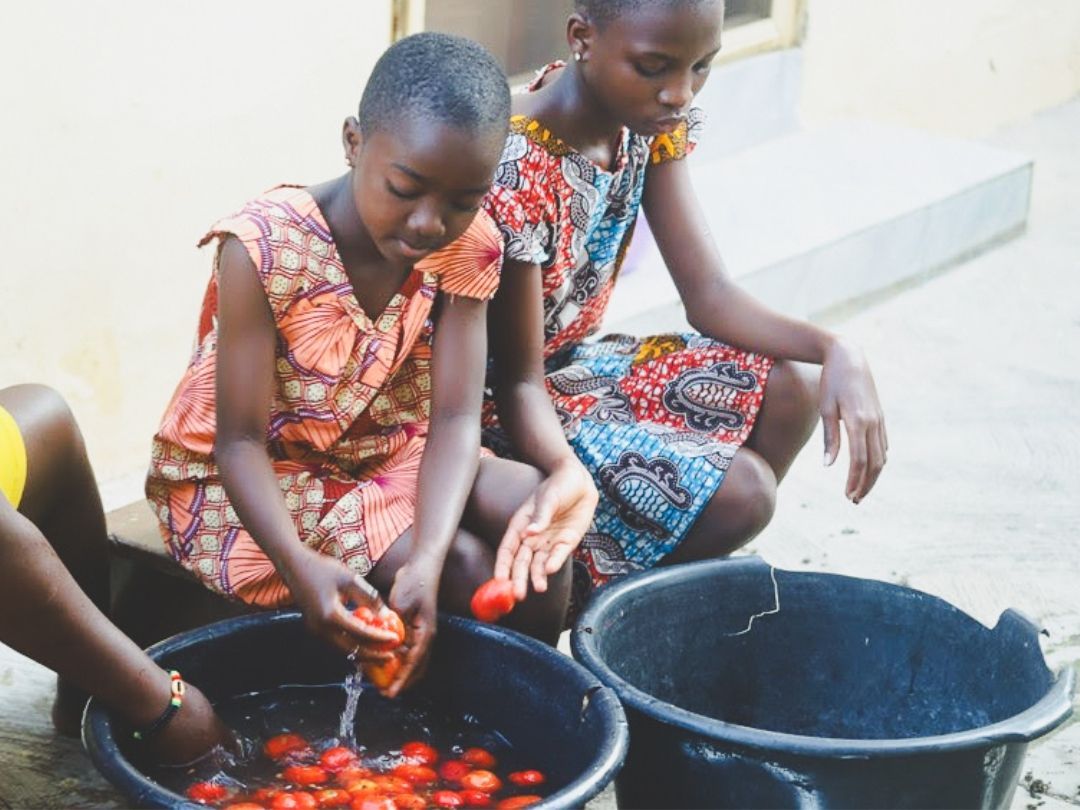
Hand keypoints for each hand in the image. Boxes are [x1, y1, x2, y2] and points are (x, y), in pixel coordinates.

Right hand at [283, 547, 397, 662]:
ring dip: (362, 653)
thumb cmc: (322, 568)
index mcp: (330, 615)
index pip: (360, 633)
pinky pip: (336, 644)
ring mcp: (315, 631)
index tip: (395, 638)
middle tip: (390, 656)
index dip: (380, 638)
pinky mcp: (314, 629)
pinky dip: (351, 646)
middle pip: (350, 650)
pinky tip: (364, 644)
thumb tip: (387, 615)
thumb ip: (369, 598)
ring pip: (342, 651)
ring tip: (380, 654)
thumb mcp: (350, 579)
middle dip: (372, 656)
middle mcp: (320, 628)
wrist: (295, 566)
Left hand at [385, 559, 439, 697]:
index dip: (401, 680)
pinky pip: (407, 650)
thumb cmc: (414, 583)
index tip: (390, 693)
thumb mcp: (402, 606)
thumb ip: (396, 627)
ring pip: (412, 661)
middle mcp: (426, 637)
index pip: (413, 664)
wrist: (421, 567)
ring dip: (399, 672)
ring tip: (382, 682)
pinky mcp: (414, 628)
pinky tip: (384, 661)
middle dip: (402, 682)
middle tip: (385, 692)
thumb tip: (389, 646)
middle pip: (416, 668)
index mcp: (426, 634)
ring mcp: (421, 633)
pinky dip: (398, 660)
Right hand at [495, 457, 597, 599]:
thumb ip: (540, 517)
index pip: (507, 549)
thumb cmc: (558, 485)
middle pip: (522, 562)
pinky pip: (558, 556)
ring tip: (538, 588)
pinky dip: (554, 564)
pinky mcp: (566, 542)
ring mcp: (549, 541)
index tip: (498, 580)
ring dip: (537, 577)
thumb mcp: (548, 498)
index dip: (502, 565)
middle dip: (518, 579)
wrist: (580, 481)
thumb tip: (528, 533)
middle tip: (517, 595)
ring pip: (539, 564)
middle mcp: (532, 537)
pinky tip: (550, 571)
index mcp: (520, 525)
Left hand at [819, 339, 887, 502]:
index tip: (847, 495)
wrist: (849, 357)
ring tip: (860, 490)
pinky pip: (882, 444)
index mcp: (858, 421)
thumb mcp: (825, 409)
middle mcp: (873, 422)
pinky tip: (868, 470)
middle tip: (854, 500)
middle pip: (875, 463)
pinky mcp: (880, 417)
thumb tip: (828, 465)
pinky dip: (877, 461)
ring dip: (873, 476)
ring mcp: (879, 420)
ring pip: (881, 456)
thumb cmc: (831, 382)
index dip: (854, 480)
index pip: (859, 460)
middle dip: (866, 485)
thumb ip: (829, 438)